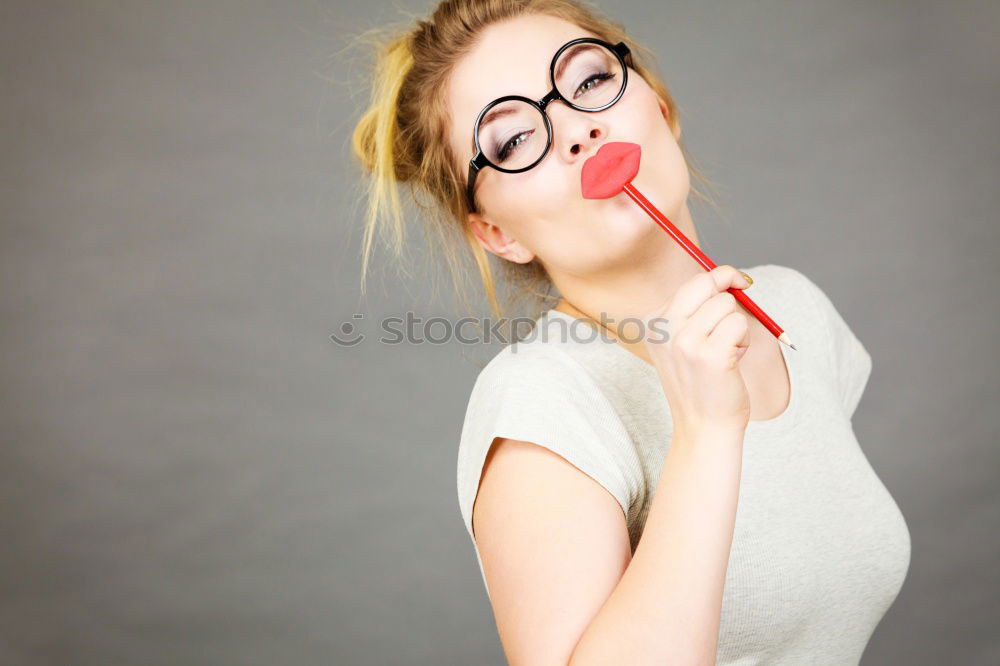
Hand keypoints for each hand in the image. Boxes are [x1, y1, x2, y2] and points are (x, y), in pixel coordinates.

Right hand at [642, 265, 753, 436]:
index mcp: (653, 322)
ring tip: (727, 350)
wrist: (703, 425)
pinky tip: (733, 359)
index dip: (720, 276)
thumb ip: (696, 310)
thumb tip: (728, 277)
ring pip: (727, 305)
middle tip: (744, 295)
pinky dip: (744, 340)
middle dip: (730, 288)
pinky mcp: (710, 354)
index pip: (692, 283)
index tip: (737, 280)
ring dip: (736, 325)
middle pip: (707, 283)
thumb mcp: (683, 342)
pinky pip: (739, 324)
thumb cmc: (700, 382)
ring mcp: (685, 341)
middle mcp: (664, 328)